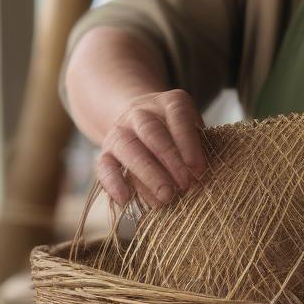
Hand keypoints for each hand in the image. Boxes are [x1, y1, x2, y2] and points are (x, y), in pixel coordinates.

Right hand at [97, 90, 206, 207]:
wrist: (139, 118)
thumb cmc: (178, 131)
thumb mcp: (194, 129)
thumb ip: (198, 147)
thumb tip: (199, 177)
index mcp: (170, 103)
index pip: (179, 118)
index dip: (189, 144)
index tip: (198, 169)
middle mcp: (141, 113)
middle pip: (152, 134)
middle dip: (170, 161)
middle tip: (185, 186)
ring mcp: (120, 131)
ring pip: (129, 149)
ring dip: (148, 176)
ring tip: (165, 198)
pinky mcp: (105, 152)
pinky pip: (104, 166)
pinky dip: (113, 183)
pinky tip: (126, 200)